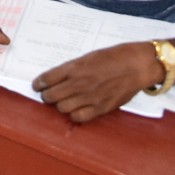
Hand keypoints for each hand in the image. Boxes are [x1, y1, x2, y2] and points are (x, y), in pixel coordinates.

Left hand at [34, 42, 161, 121]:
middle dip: (47, 96)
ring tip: (62, 102)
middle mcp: (79, 83)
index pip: (48, 78)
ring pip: (62, 108)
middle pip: (51, 96)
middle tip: (48, 95)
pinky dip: (74, 115)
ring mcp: (89, 97)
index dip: (39, 83)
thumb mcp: (89, 56)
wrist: (136, 65)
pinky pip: (79, 117)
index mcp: (75, 67)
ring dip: (60, 105)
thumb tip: (58, 77)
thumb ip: (73, 68)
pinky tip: (76, 110)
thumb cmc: (114, 57)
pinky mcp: (101, 108)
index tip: (37, 85)